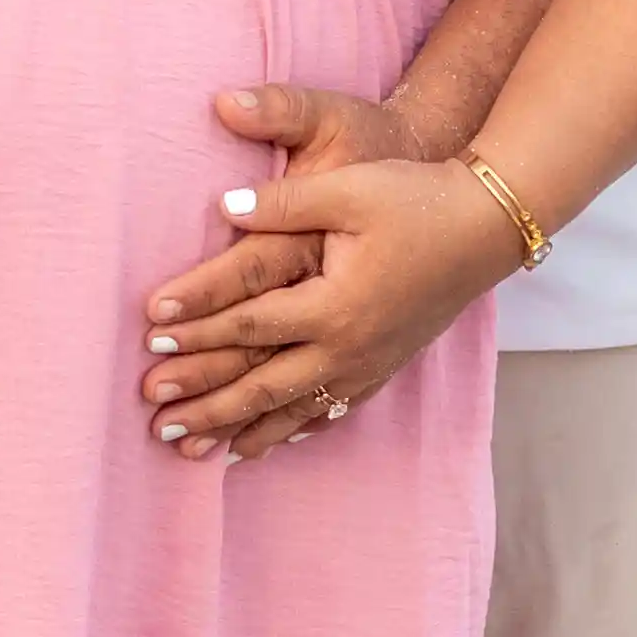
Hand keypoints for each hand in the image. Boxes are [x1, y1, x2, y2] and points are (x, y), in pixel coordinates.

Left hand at [136, 83, 429, 438]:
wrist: (486, 226)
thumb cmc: (416, 199)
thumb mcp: (348, 188)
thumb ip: (282, 202)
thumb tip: (222, 207)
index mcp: (334, 304)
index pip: (248, 321)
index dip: (197, 324)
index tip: (150, 329)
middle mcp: (348, 347)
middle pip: (260, 383)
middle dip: (203, 398)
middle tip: (151, 412)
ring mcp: (367, 364)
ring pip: (290, 409)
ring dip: (237, 428)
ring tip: (189, 448)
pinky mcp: (383, 366)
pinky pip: (328, 411)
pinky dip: (290, 430)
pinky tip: (264, 444)